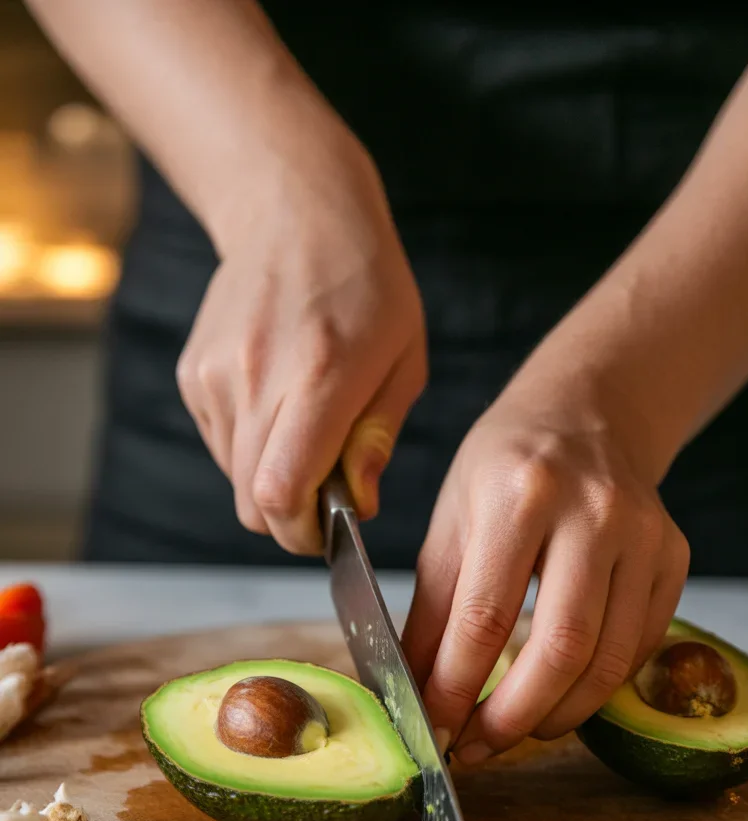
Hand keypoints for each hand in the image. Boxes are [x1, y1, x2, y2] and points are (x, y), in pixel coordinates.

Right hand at [176, 123, 425, 553]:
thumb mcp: (404, 361)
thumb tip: (359, 506)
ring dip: (271, 480)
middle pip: (252, 502)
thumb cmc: (367, 287)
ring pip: (235, 478)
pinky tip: (278, 404)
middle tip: (325, 501)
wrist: (295, 213)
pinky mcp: (194, 374)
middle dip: (290, 520)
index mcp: (320, 377)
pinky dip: (250, 447)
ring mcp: (217, 376)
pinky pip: (221, 444)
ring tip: (306, 432)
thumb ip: (377, 439)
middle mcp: (257, 379)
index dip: (302, 532)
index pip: (281, 491)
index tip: (329, 532)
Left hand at [402, 380, 688, 760]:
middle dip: (512, 718)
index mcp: (519, 495)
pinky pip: (638, 648)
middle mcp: (591, 512)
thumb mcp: (450, 522)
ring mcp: (643, 536)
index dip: (456, 688)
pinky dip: (596, 688)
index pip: (485, 616)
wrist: (587, 415)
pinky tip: (559, 695)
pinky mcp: (674, 558)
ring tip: (514, 731)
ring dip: (556, 716)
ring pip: (608, 661)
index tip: (433, 730)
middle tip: (475, 749)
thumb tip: (415, 694)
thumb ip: (432, 611)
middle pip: (560, 648)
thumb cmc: (505, 468)